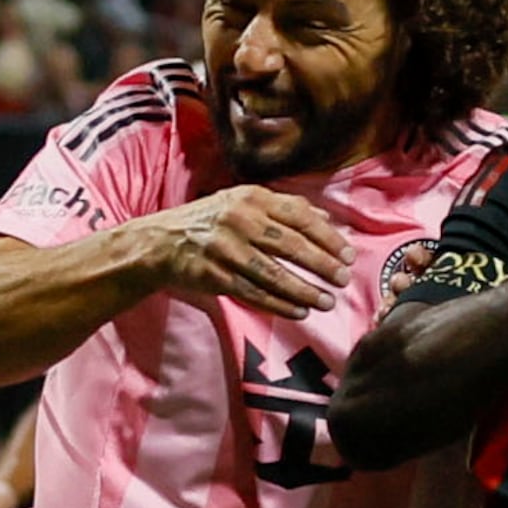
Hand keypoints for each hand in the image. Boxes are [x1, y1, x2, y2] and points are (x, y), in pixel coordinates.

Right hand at [142, 187, 350, 317]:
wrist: (159, 242)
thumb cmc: (209, 221)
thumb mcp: (243, 202)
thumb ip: (284, 208)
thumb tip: (327, 218)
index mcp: (251, 197)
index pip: (300, 216)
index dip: (328, 237)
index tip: (348, 255)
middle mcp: (239, 219)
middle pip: (293, 246)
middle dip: (323, 266)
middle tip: (343, 279)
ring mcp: (226, 248)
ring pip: (276, 274)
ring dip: (306, 291)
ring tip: (327, 301)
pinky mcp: (215, 275)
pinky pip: (255, 294)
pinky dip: (280, 305)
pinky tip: (299, 311)